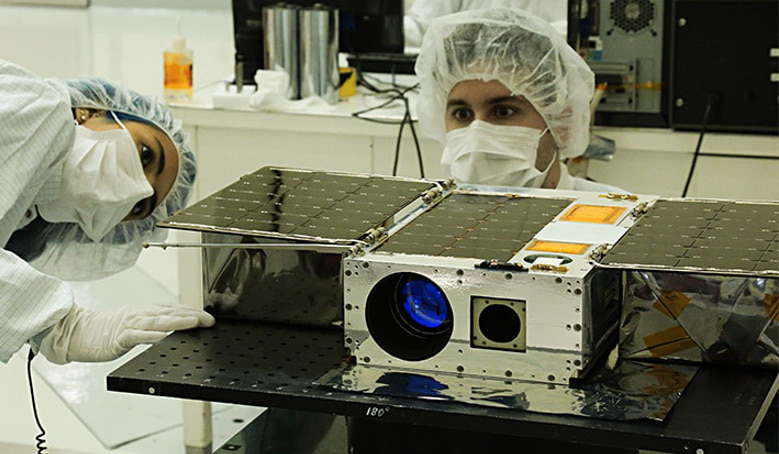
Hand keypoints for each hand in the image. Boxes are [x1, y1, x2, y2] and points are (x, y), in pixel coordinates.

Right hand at [38, 303, 214, 363]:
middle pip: (170, 312)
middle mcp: (140, 314)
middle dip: (191, 315)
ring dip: (177, 321)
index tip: (208, 317)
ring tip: (194, 322)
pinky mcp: (119, 337)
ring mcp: (130, 324)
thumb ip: (152, 325)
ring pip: (157, 321)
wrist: (78, 331)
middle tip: (209, 320)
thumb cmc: (105, 329)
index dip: (192, 311)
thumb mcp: (134, 323)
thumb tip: (172, 328)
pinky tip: (163, 337)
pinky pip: (137, 336)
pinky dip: (151, 335)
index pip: (173, 308)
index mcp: (144, 311)